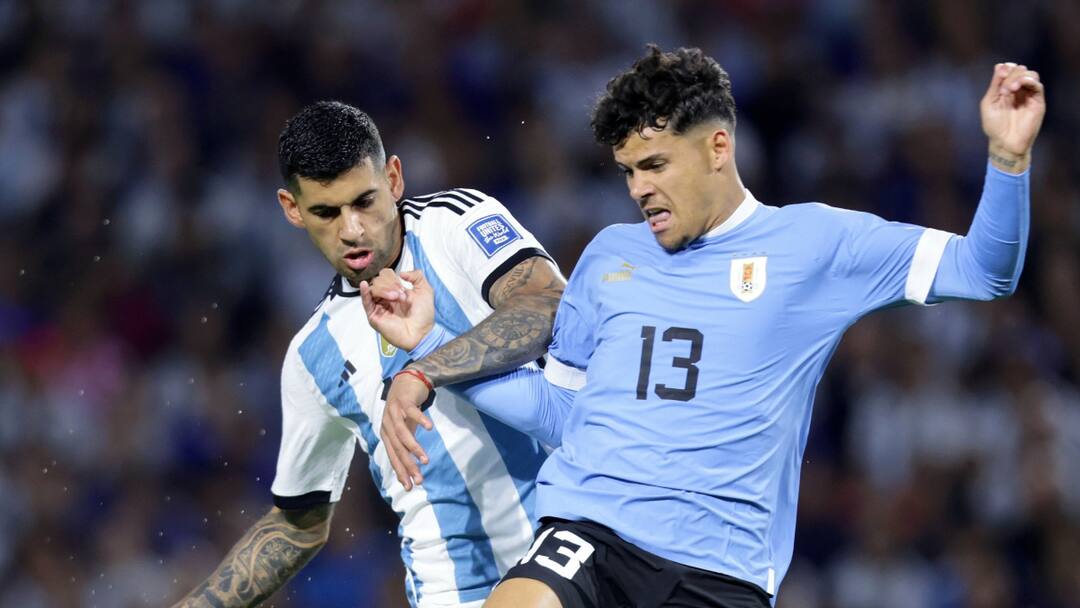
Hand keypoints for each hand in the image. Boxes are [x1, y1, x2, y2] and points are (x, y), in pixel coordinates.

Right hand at [360, 269, 435, 350]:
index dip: (392, 277)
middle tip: (400, 294)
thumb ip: (416, 276)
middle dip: (390, 285)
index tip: (402, 285)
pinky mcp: (375, 317)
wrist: (422, 332)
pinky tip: (364, 286)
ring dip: (384, 290)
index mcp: (396, 292)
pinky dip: (364, 292)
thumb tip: (401, 273)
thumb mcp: (425, 290)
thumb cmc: (424, 315)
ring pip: (373, 290)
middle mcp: (387, 299)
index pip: (385, 277)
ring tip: (395, 297)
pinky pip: (366, 302)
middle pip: (378, 282)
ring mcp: (380, 307)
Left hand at [379, 369, 433, 489]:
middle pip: (397, 448)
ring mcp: (394, 412)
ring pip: (403, 434)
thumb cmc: (406, 409)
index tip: (410, 486)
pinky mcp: (404, 401)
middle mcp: (387, 424)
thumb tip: (410, 469)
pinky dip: (420, 420)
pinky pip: (413, 412)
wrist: (407, 381)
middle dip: (408, 465)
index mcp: (387, 434)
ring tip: (425, 460)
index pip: (393, 456)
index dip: (401, 471)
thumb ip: (405, 446)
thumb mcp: (405, 429)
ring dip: (414, 448)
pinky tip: (429, 428)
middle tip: (419, 480)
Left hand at [981, 62, 1044, 172]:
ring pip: (1031, 74)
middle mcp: (1018, 90)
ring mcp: (1028, 95)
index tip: (1000, 74)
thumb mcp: (989, 102)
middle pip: (1020, 70)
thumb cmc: (994, 125)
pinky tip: (1018, 87)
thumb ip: (995, 84)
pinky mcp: (1037, 102)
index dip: (1006, 68)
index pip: (1010, 69)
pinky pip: (1037, 86)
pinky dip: (1028, 81)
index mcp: (1005, 88)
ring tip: (1009, 89)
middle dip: (1011, 75)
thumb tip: (1001, 65)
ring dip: (1019, 77)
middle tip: (1003, 89)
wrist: (1004, 142)